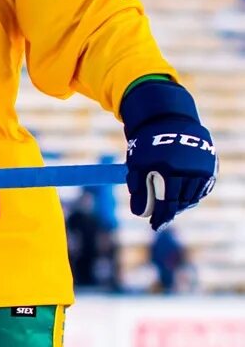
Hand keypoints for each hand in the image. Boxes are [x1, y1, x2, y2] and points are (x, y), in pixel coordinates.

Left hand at [121, 80, 215, 230]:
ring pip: (193, 196)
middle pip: (181, 201)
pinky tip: (184, 198)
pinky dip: (194, 195)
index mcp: (168, 169)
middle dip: (171, 212)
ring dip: (183, 204)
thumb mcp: (136, 163)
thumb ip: (136, 187)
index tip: (155, 226)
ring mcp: (201, 166)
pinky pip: (203, 187)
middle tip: (162, 218)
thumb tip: (139, 212)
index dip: (161, 217)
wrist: (169, 120)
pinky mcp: (209, 164)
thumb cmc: (148, 144)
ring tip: (172, 207)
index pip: (166, 202)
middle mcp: (188, 168)